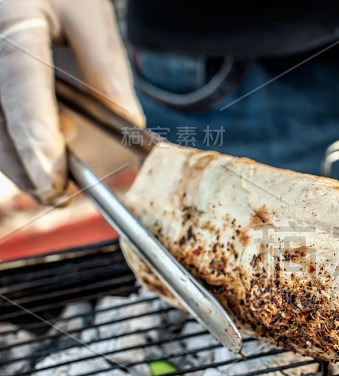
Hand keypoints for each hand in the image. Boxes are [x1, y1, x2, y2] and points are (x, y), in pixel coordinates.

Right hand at [0, 0, 143, 204]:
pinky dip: (13, 141)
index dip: (37, 138)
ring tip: (52, 183)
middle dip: (27, 165)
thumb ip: (106, 69)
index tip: (54, 178)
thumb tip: (127, 125)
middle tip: (60, 194)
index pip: (21, 89)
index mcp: (12, 25)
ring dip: (17, 160)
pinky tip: (38, 158)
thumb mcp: (91, 16)